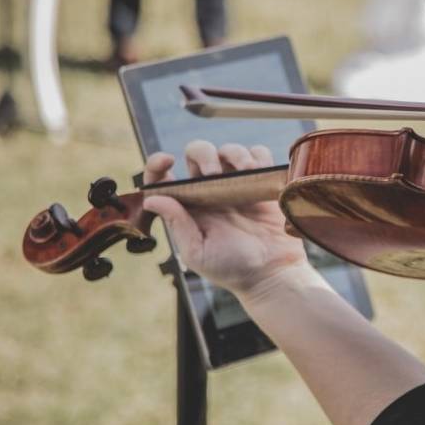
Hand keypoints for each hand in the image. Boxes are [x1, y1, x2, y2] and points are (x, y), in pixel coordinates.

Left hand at [141, 141, 307, 296]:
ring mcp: (236, 185)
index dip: (157, 164)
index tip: (167, 160)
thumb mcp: (198, 252)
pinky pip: (258, 155)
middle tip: (214, 172)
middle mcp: (209, 191)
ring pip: (229, 151)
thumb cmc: (233, 268)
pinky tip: (260, 171)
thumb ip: (177, 224)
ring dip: (235, 154)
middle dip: (204, 154)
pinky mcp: (261, 183)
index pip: (164, 178)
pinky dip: (259, 156)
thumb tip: (151, 198)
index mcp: (188, 207)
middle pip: (198, 153)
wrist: (273, 273)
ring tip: (247, 170)